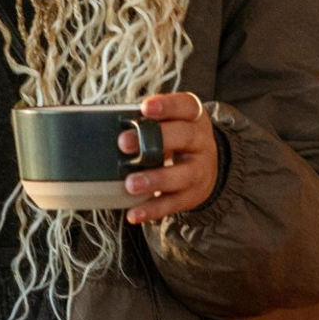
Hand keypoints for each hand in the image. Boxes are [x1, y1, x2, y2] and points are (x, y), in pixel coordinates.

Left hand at [123, 92, 219, 222]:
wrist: (207, 167)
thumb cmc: (177, 140)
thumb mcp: (171, 124)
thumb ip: (148, 123)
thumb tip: (111, 127)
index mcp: (194, 119)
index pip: (186, 106)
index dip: (167, 106)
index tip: (145, 108)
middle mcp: (202, 142)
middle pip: (185, 137)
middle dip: (155, 139)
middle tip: (123, 143)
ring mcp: (200, 170)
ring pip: (182, 175)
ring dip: (155, 179)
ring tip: (131, 184)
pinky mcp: (193, 195)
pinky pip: (174, 203)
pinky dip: (153, 210)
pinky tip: (134, 213)